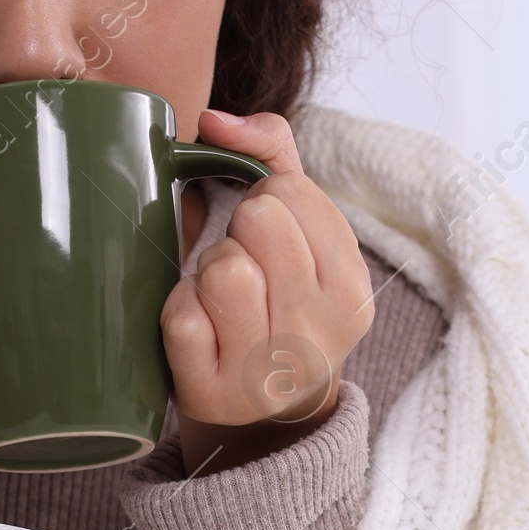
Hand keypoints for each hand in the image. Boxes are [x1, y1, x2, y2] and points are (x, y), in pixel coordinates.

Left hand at [160, 108, 373, 477]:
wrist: (261, 409)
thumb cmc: (275, 299)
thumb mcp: (298, 229)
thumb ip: (271, 153)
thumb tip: (214, 120)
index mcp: (351, 289)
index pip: (290, 192)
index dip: (262, 202)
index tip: (267, 239)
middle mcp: (320, 336)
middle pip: (258, 222)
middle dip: (236, 232)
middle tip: (241, 267)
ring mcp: (268, 374)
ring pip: (222, 269)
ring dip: (205, 272)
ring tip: (219, 298)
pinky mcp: (214, 398)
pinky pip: (181, 318)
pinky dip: (177, 311)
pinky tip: (197, 330)